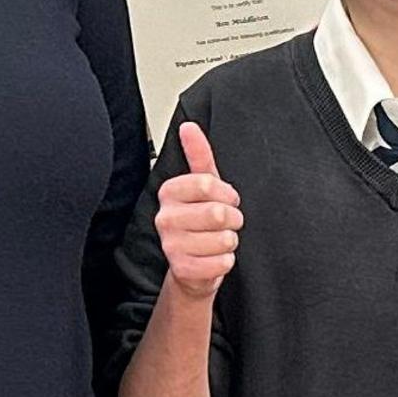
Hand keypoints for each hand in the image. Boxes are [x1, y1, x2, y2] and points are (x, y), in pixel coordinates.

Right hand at [156, 121, 243, 300]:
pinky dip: (226, 261)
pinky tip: (214, 257)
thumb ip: (198, 154)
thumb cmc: (201, 222)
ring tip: (218, 240)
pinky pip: (222, 262)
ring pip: (223, 239)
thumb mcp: (203, 184)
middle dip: (232, 219)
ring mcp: (171, 245)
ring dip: (229, 241)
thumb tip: (189, 126)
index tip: (225, 198)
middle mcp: (164, 217)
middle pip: (217, 213)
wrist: (192, 265)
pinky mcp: (182, 269)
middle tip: (225, 222)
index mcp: (169, 192)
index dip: (226, 193)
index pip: (207, 183)